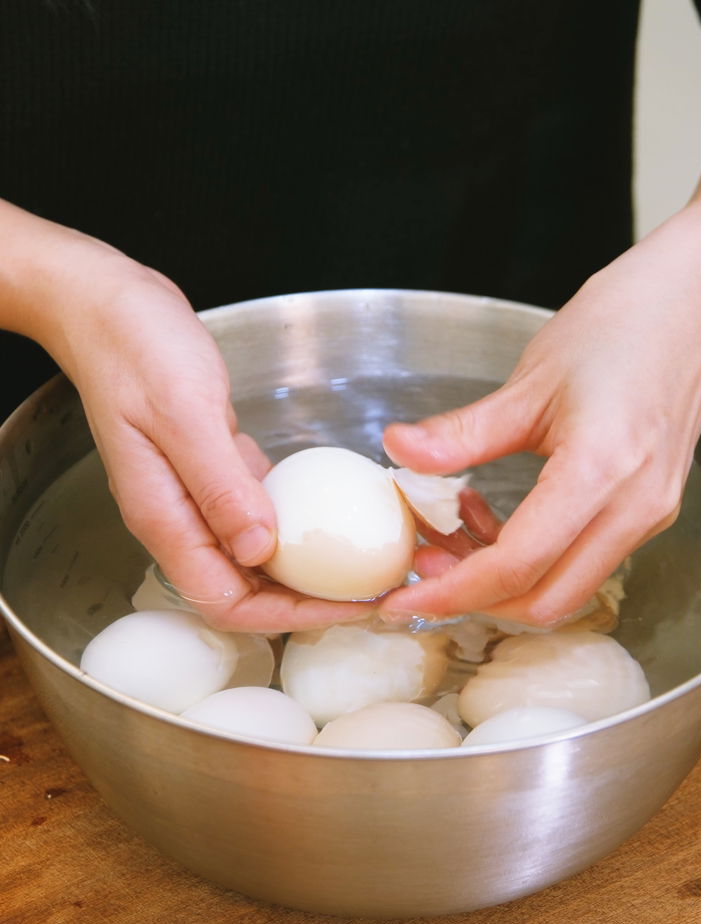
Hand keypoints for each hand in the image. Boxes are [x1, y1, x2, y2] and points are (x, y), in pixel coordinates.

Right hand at [37, 239, 372, 632]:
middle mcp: (178, 517)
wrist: (106, 306)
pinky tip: (332, 509)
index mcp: (163, 518)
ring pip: (255, 554)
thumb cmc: (135, 349)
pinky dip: (296, 517)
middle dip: (307, 600)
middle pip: (246, 589)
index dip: (289, 617)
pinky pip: (257, 509)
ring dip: (307, 564)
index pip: (227, 602)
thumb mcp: (183, 413)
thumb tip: (261, 550)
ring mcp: (194, 494)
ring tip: (364, 561)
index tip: (347, 606)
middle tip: (372, 590)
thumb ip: (219, 485)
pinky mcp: (211, 467)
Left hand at [378, 203, 700, 626]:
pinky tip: (496, 518)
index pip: (518, 564)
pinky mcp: (648, 511)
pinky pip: (584, 561)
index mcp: (601, 469)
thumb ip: (463, 431)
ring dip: (503, 580)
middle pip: (545, 599)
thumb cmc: (621, 327)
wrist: (693, 307)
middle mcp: (634, 507)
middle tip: (421, 563)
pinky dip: (532, 559)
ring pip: (566, 588)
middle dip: (476, 598)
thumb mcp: (530, 379)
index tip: (403, 599)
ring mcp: (648, 514)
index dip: (453, 591)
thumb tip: (399, 452)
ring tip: (452, 533)